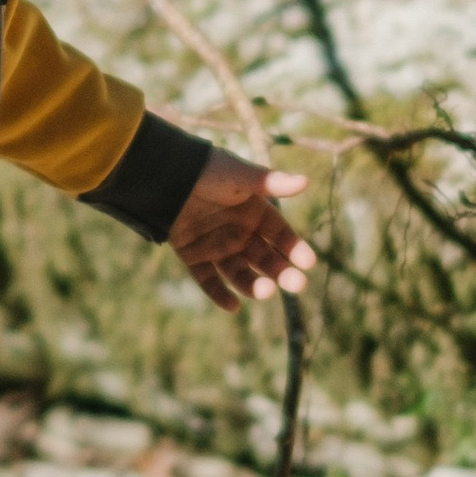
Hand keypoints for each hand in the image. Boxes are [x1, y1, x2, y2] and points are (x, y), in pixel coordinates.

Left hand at [166, 148, 314, 312]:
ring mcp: (217, 247)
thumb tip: (306, 181)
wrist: (167, 174)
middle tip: (297, 285)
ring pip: (240, 273)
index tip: (308, 263)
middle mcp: (240, 233)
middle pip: (265, 259)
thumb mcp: (240, 176)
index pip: (281, 236)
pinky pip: (209, 280)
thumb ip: (271, 183)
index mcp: (256, 213)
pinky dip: (219, 294)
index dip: (295, 249)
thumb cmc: (208, 170)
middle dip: (282, 273)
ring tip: (265, 292)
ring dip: (254, 285)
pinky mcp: (194, 256)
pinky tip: (232, 306)